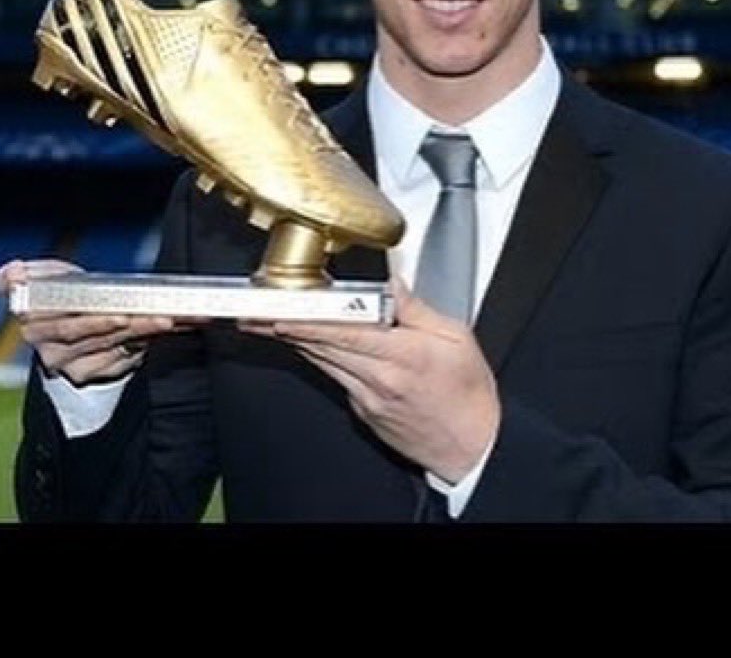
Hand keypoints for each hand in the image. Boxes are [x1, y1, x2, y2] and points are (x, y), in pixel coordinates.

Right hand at [0, 258, 178, 387]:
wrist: (76, 330)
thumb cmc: (68, 297)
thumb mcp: (54, 278)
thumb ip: (35, 273)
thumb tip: (12, 273)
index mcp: (29, 315)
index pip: (49, 313)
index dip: (78, 312)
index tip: (107, 310)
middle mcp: (42, 342)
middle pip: (78, 331)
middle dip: (109, 322)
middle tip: (137, 314)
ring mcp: (63, 361)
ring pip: (102, 344)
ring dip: (135, 331)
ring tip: (161, 319)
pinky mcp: (85, 374)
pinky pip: (114, 360)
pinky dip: (138, 345)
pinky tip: (157, 332)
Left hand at [240, 277, 499, 482]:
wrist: (473, 446)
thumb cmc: (469, 394)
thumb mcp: (456, 338)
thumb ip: (417, 309)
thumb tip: (393, 284)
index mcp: (404, 356)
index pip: (346, 334)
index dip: (310, 322)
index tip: (283, 312)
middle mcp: (379, 380)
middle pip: (324, 347)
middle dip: (287, 326)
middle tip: (257, 310)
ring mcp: (368, 399)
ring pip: (323, 362)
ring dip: (294, 341)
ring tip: (264, 322)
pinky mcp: (364, 412)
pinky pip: (335, 378)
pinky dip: (318, 358)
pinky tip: (305, 343)